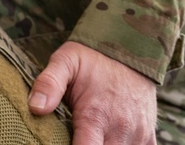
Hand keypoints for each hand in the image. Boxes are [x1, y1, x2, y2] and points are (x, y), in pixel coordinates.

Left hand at [28, 41, 156, 143]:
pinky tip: (108, 138)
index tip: (59, 142)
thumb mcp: (65, 62)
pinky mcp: (149, 137)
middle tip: (71, 135)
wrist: (130, 49)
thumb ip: (49, 84)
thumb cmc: (93, 58)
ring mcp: (138, 134)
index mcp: (96, 116)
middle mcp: (120, 130)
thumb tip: (35, 108)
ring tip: (90, 135)